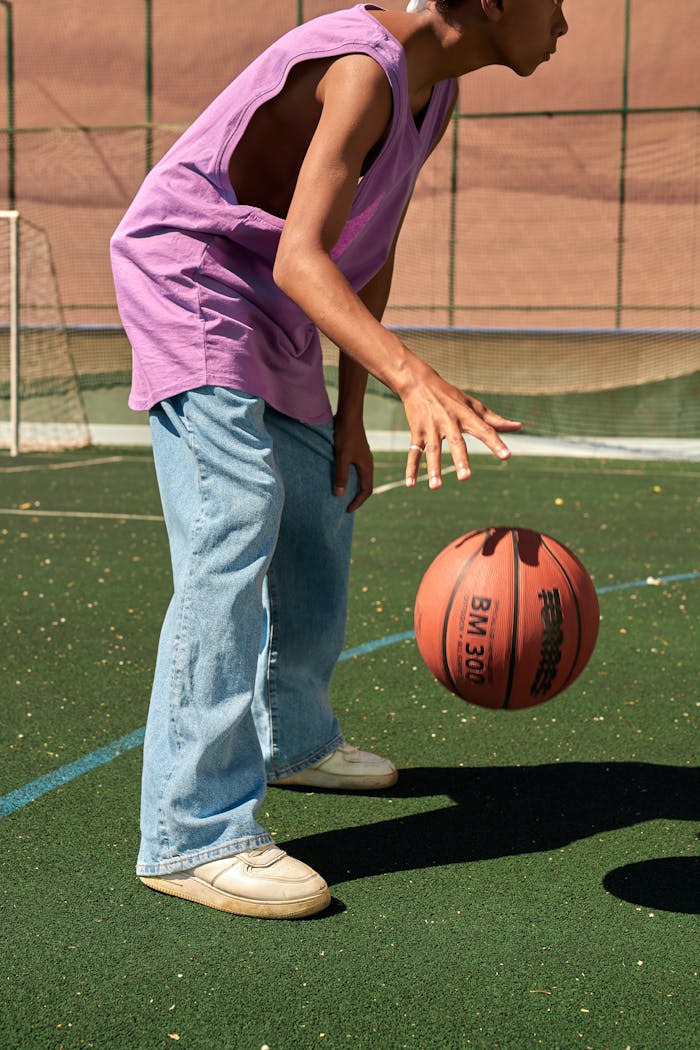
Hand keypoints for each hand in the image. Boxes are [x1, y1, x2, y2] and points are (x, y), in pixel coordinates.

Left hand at [333, 413, 373, 511]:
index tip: (347, 510)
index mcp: (367, 466)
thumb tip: (339, 495)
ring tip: (342, 494)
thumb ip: (341, 476)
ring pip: (360, 477)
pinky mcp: (356, 451)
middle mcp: (367, 463)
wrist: (349, 414)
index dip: (357, 502)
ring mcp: (362, 456)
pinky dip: (349, 477)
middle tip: (345, 506)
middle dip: (356, 497)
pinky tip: (339, 477)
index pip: (366, 490)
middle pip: (365, 485)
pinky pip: (355, 469)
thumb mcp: (342, 457)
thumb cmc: (346, 435)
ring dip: (353, 487)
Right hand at [399, 362, 520, 488]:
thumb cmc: (451, 396)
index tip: (506, 456)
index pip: (484, 430)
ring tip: (436, 487)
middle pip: (456, 442)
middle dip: (460, 460)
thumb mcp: (473, 405)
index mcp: (466, 415)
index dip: (496, 443)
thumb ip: (495, 419)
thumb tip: (519, 427)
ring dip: (433, 469)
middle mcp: (449, 421)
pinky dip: (411, 468)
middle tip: (465, 478)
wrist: (419, 382)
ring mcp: (431, 427)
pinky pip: (413, 452)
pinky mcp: (416, 431)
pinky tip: (410, 484)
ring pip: (432, 450)